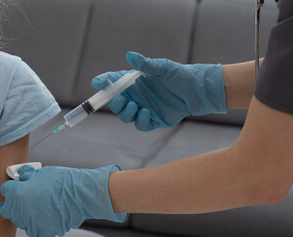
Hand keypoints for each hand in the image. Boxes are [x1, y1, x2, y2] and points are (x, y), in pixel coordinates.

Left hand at [0, 165, 126, 236]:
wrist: (80, 195)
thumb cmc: (63, 181)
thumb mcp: (42, 172)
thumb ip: (29, 176)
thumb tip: (23, 174)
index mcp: (17, 194)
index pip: (5, 190)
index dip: (13, 185)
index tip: (19, 184)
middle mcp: (20, 211)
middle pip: (8, 208)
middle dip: (14, 202)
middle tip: (25, 195)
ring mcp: (31, 223)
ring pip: (21, 219)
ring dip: (26, 212)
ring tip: (41, 204)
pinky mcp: (42, 231)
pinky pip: (35, 227)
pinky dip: (39, 221)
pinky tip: (48, 212)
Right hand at [91, 52, 227, 130]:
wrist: (195, 91)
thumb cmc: (178, 75)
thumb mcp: (163, 67)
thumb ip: (146, 64)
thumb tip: (130, 55)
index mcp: (134, 83)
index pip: (114, 82)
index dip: (104, 83)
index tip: (97, 82)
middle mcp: (136, 96)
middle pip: (116, 103)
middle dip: (114, 102)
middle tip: (119, 99)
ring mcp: (143, 109)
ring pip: (126, 116)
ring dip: (126, 112)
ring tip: (135, 105)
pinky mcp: (152, 120)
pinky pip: (141, 125)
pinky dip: (140, 120)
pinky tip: (147, 113)